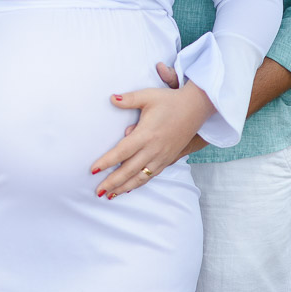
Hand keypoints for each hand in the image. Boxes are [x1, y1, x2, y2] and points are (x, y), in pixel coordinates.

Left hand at [90, 78, 213, 198]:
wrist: (196, 108)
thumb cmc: (170, 101)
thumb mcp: (148, 96)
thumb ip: (129, 99)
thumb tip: (112, 98)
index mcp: (146, 134)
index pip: (122, 152)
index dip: (107, 162)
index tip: (93, 170)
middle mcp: (153, 149)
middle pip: (129, 170)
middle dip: (112, 182)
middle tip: (98, 191)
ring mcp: (162, 156)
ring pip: (140, 177)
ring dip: (124, 187)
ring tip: (110, 195)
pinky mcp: (168, 159)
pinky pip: (151, 175)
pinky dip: (139, 183)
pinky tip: (130, 188)